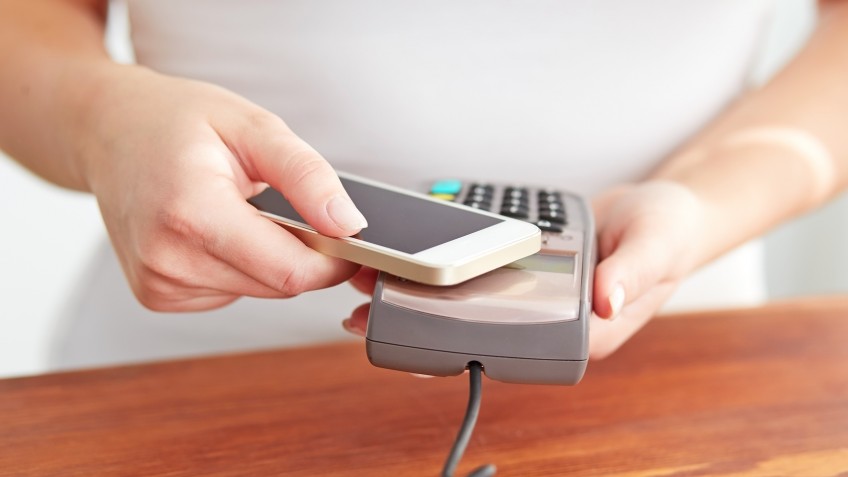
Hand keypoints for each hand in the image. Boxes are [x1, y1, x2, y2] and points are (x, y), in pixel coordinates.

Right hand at [77, 66, 365, 310]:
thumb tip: (349, 224)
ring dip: (267, 258)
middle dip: (300, 252)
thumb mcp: (253, 127)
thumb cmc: (175, 121)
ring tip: (237, 209)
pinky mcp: (156, 295)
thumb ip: (307, 176)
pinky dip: (238, 265)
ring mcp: (157, 283)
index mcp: (192, 211)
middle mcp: (167, 258)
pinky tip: (213, 230)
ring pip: (258, 291)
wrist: (107, 131)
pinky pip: (229, 293)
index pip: (291, 271)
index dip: (332, 260)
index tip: (344, 234)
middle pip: (278, 285)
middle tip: (284, 205)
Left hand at [342, 181, 706, 358]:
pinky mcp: (525, 267)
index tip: (412, 343)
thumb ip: (632, 273)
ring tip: (374, 271)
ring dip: (423, 286)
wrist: (666, 208)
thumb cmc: (668, 232)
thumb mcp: (656, 246)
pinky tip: (412, 247)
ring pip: (470, 298)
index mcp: (582, 332)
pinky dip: (447, 259)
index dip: (460, 351)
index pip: (513, 352)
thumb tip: (605, 303)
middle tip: (369, 301)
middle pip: (478, 327)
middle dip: (422, 317)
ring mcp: (535, 292)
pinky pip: (480, 267)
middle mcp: (551, 318)